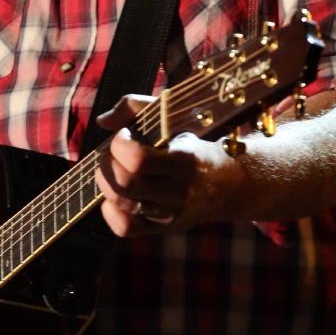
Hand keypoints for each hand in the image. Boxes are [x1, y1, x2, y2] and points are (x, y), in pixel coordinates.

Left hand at [93, 95, 235, 236]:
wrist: (233, 182)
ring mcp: (171, 213)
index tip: (125, 134)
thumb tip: (102, 121)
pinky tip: (116, 194)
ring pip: (122, 205)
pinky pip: (125, 228)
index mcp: (184, 159)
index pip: (138, 160)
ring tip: (113, 170)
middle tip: (112, 153)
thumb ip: (136, 106)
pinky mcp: (163, 227)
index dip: (120, 144)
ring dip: (105, 184)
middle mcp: (179, 191)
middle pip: (125, 184)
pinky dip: (111, 211)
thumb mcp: (175, 116)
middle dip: (107, 163)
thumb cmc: (196, 143)